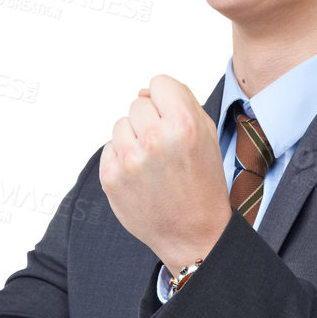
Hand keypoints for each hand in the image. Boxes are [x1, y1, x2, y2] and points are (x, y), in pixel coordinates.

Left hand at [99, 74, 231, 271]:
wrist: (193, 234)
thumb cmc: (202, 183)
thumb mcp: (207, 135)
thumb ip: (181, 101)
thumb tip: (144, 91)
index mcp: (184, 125)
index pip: (158, 83)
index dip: (166, 100)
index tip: (172, 120)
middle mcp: (155, 139)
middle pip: (138, 104)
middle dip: (150, 121)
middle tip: (165, 150)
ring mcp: (130, 160)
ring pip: (120, 125)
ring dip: (134, 139)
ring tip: (153, 165)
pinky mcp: (111, 177)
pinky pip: (109, 148)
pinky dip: (122, 159)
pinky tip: (140, 178)